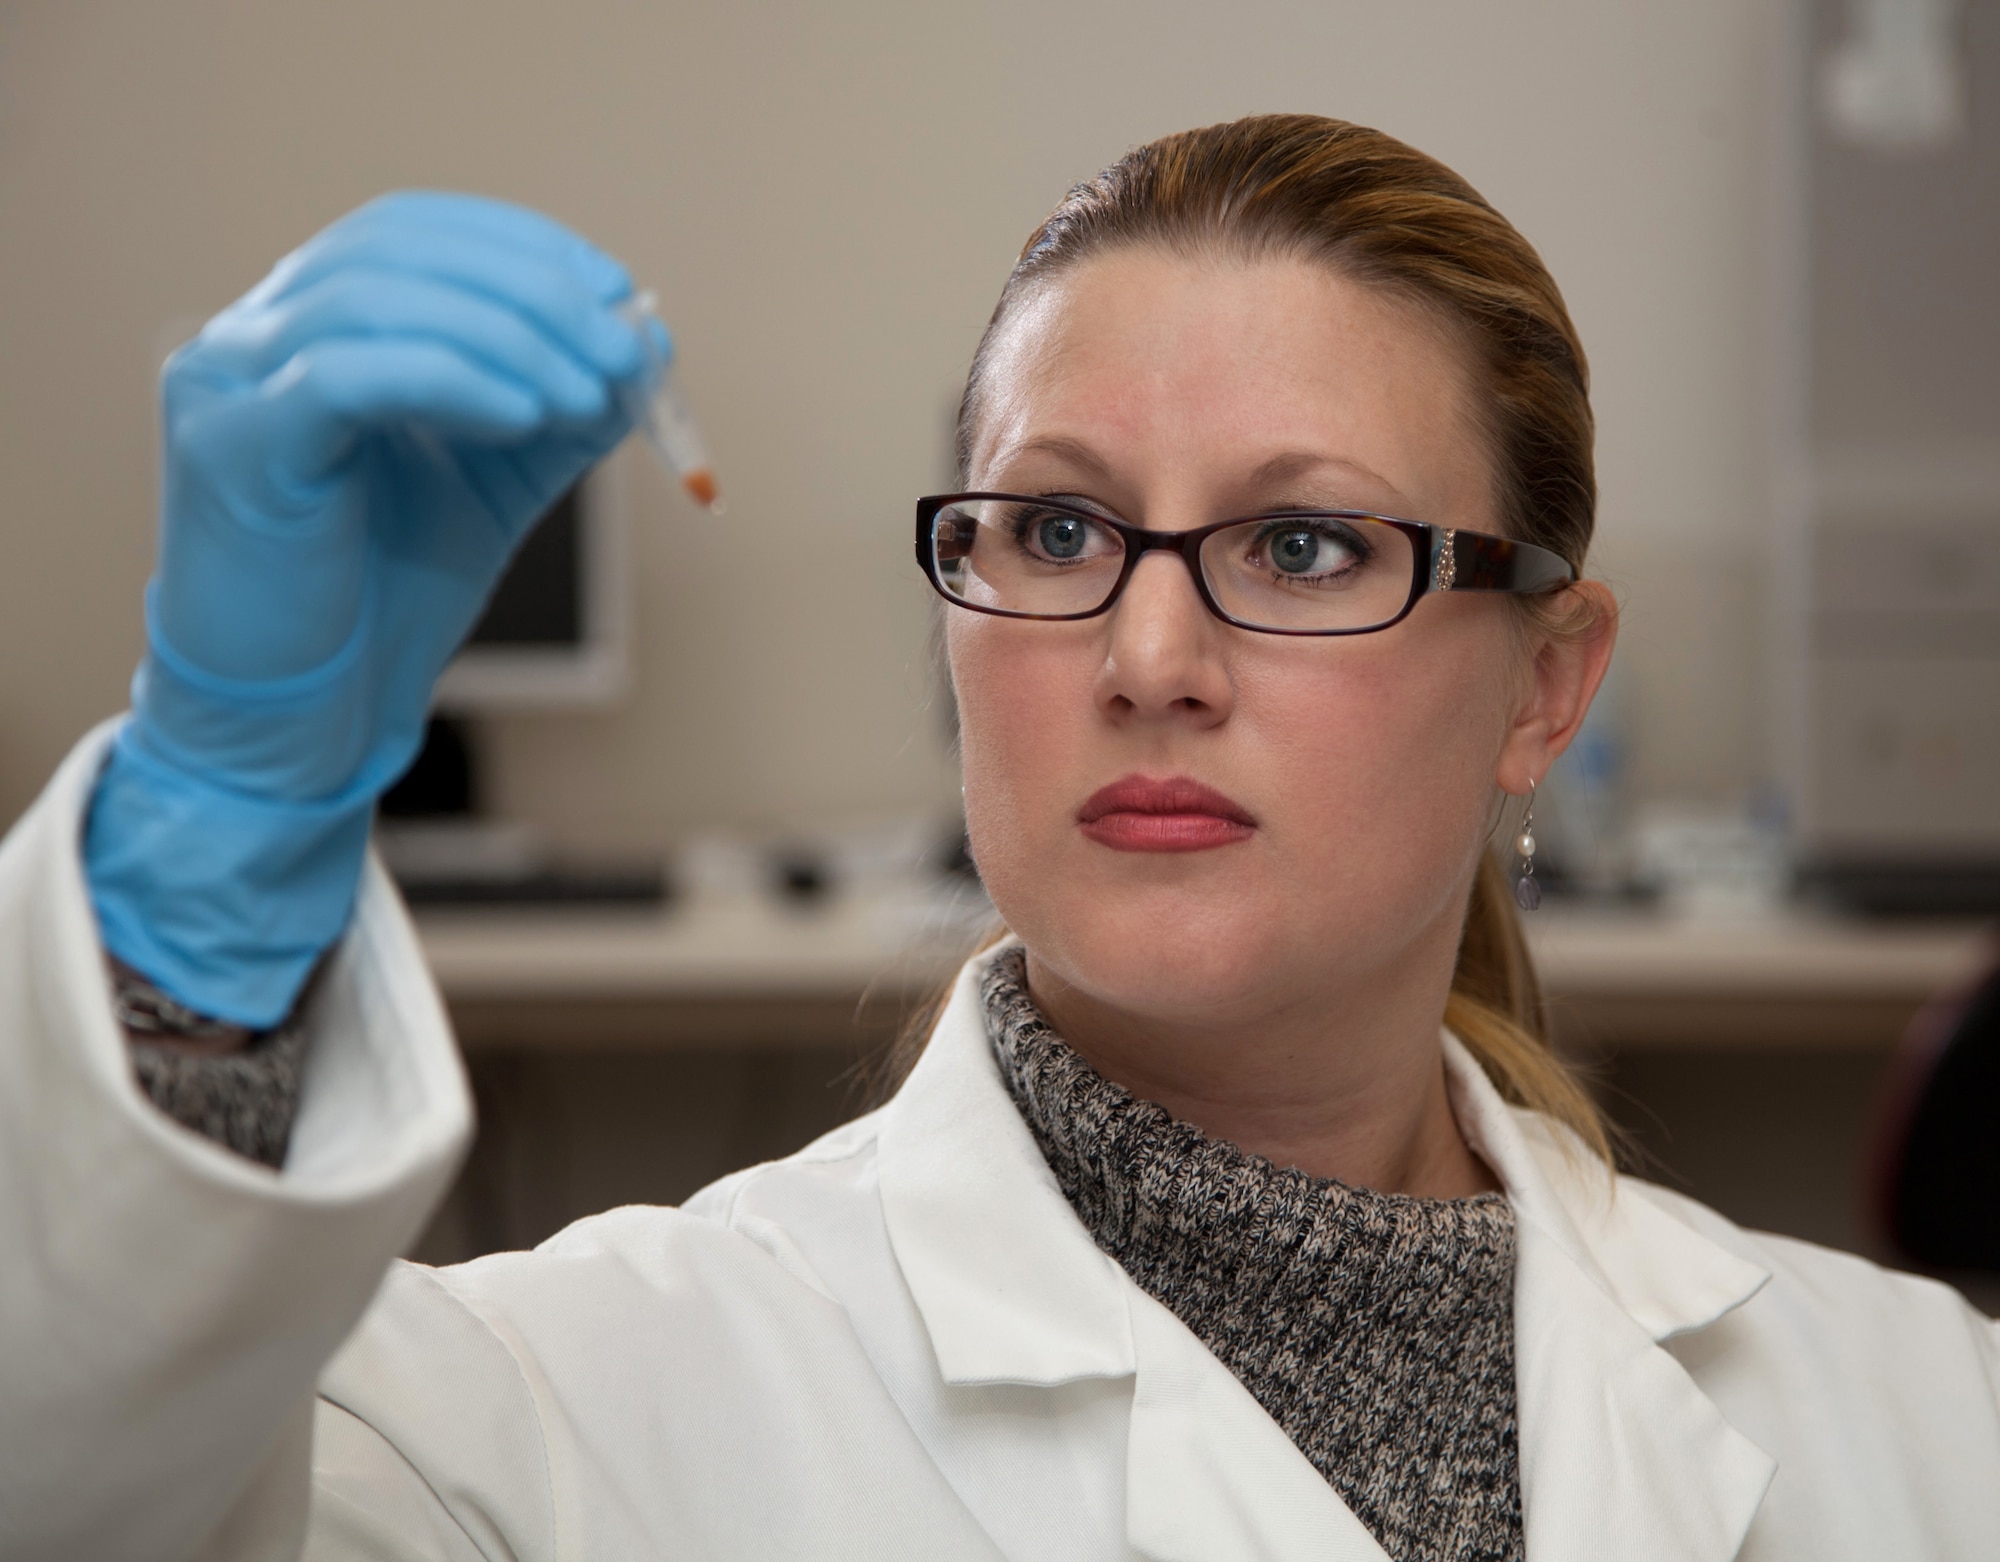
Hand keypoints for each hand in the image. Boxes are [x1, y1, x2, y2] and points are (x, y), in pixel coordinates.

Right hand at [86, 192, 660, 1023]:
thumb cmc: (384, 596)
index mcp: (310, 325)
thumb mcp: (497, 481)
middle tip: (622, 346)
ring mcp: (229, 379)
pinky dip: (451, 378)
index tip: (618, 290)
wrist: (305, 713)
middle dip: (531, 291)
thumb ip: (562, 409)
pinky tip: (526, 413)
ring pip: (376, 298)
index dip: (523, 248)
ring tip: (591, 389)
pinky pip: (348, 375)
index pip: (414, 230)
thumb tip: (645, 338)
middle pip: (398, 250)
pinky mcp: (233, 444)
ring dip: (508, 334)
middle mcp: (255, 334)